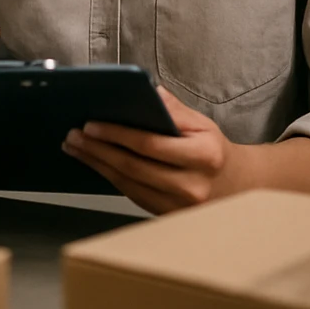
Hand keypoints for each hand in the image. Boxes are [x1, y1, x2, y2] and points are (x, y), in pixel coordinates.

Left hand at [61, 87, 252, 214]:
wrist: (236, 187)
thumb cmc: (213, 150)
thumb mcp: (202, 124)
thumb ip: (174, 109)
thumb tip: (148, 92)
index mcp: (203, 156)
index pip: (151, 144)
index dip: (117, 134)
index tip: (91, 124)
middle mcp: (192, 185)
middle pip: (134, 167)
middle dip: (98, 150)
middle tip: (74, 135)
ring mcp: (179, 207)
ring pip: (128, 184)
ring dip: (97, 165)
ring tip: (76, 148)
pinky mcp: (167, 216)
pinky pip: (132, 195)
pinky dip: (110, 178)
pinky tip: (95, 164)